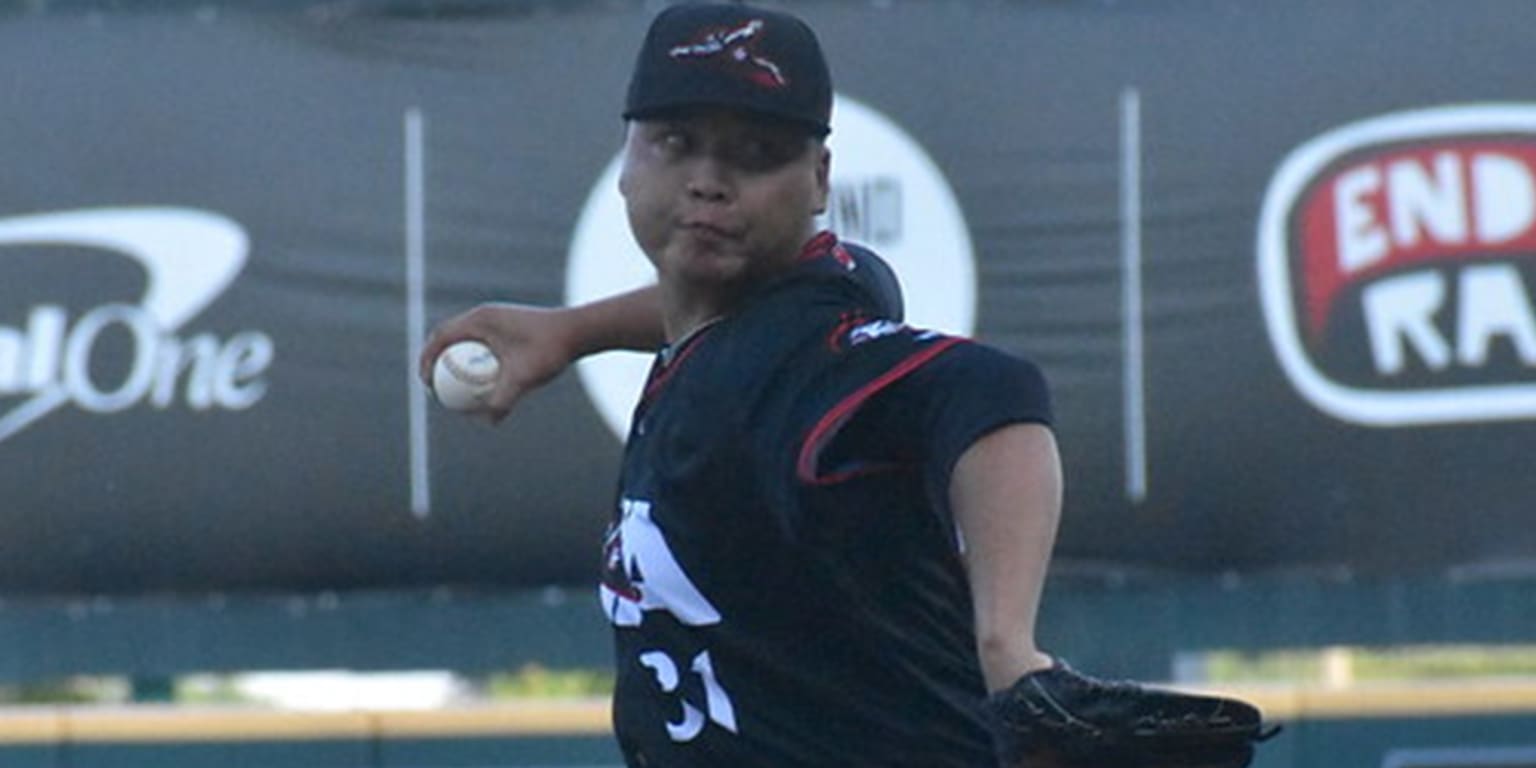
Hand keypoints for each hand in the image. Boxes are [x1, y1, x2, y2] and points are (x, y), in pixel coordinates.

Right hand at [419, 302, 576, 422]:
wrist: (577, 332)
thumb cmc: (551, 349)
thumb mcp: (525, 377)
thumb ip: (505, 398)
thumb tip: (488, 422)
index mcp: (480, 319)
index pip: (440, 338)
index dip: (426, 360)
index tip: (426, 386)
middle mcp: (484, 316)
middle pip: (446, 338)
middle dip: (434, 362)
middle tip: (433, 389)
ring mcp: (494, 321)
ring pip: (462, 342)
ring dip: (452, 361)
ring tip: (451, 389)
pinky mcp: (505, 328)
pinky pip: (479, 345)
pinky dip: (472, 362)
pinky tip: (478, 385)